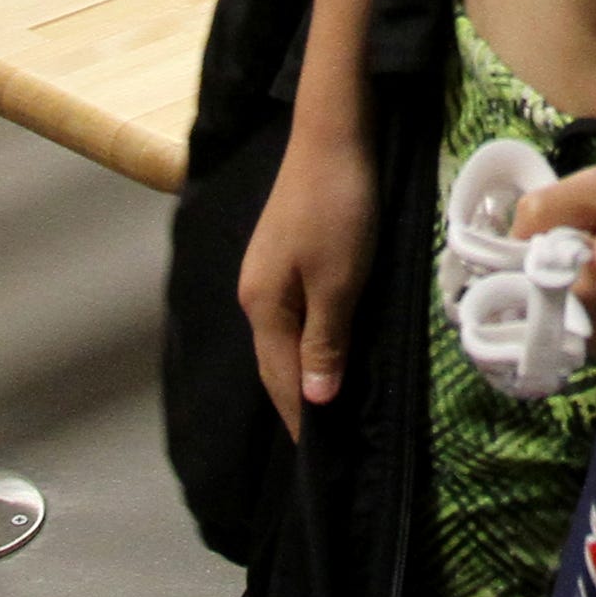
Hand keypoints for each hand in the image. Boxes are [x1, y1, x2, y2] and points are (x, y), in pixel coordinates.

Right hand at [241, 125, 376, 436]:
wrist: (332, 135)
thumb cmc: (338, 209)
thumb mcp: (340, 280)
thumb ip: (325, 339)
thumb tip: (313, 399)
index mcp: (264, 306)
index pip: (281, 379)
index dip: (300, 417)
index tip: (317, 461)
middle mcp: (255, 294)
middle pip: (274, 362)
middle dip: (294, 402)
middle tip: (320, 446)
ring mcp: (267, 272)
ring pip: (281, 339)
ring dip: (299, 373)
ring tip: (321, 407)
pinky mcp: (285, 254)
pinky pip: (291, 315)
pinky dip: (305, 342)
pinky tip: (320, 349)